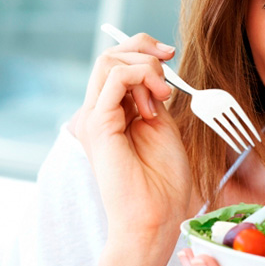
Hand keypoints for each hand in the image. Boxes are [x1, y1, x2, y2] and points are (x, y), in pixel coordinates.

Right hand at [72, 33, 191, 243]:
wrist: (156, 217)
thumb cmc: (163, 181)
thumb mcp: (163, 126)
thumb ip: (153, 98)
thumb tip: (155, 72)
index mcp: (112, 114)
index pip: (116, 64)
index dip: (142, 49)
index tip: (170, 53)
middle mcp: (98, 112)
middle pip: (109, 56)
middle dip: (144, 48)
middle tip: (169, 60)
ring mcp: (94, 117)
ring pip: (109, 62)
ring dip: (145, 68)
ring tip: (162, 95)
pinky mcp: (97, 123)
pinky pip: (114, 78)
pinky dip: (140, 78)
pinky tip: (154, 102)